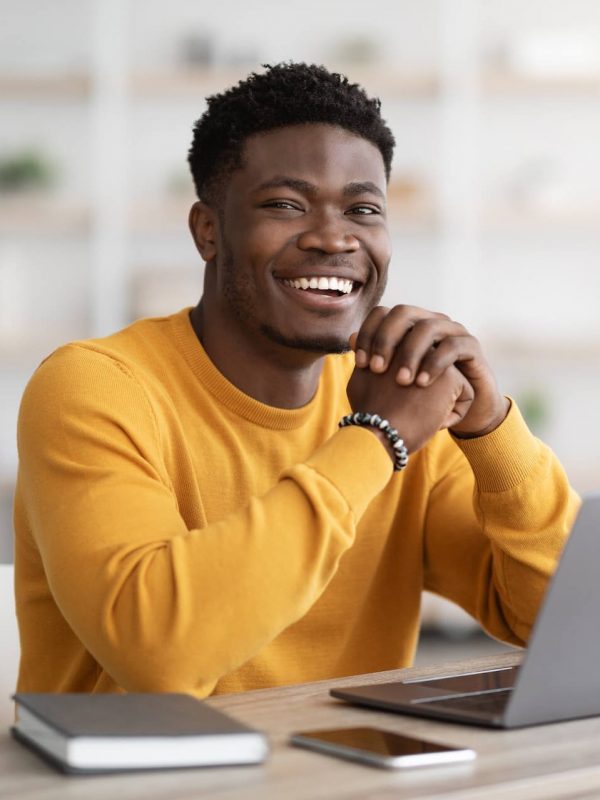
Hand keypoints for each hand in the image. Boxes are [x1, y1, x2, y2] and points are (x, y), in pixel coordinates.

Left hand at [350, 305, 508, 437]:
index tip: (359, 364)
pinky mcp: (471, 346)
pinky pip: (453, 346)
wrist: (458, 413)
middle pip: (403, 313)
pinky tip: (423, 383)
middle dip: (386, 340)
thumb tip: (350, 338)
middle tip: (378, 369)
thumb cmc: (420, 397)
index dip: (368, 334)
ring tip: (402, 381)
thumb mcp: (393, 380)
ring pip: (428, 327)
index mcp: (408, 326)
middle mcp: (429, 322)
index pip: (382, 314)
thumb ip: (374, 358)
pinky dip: (436, 363)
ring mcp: (451, 331)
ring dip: (411, 353)